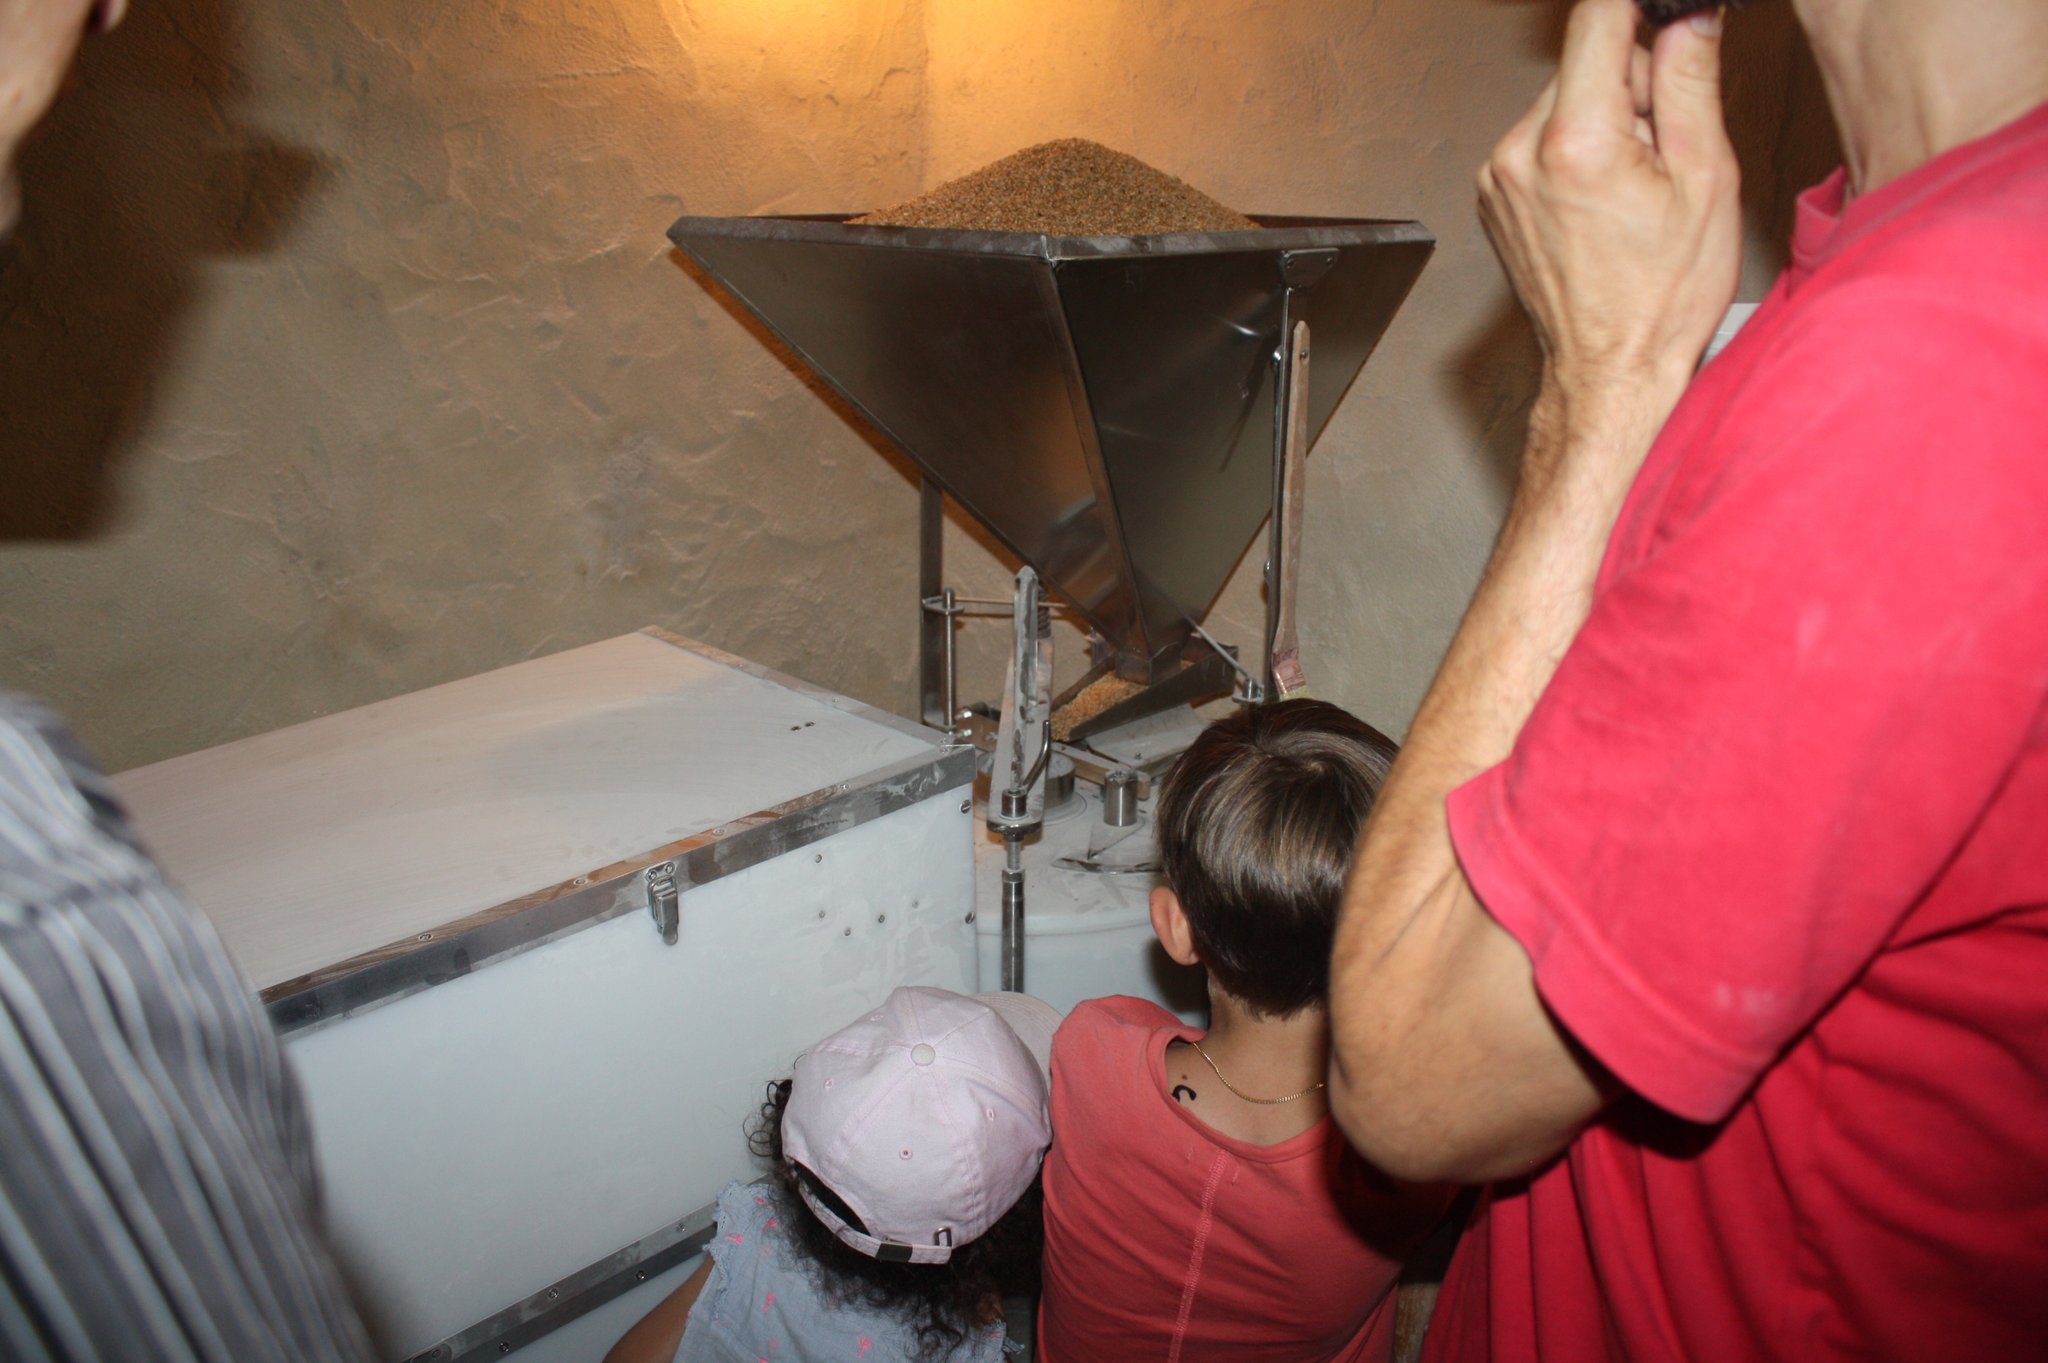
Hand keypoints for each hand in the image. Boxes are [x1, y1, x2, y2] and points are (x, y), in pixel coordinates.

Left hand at [1479, 0, 1739, 419]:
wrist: (1609, 371)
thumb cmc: (1660, 298)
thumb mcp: (1705, 178)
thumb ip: (1691, 80)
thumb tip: (1690, 15)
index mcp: (1575, 144)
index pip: (1597, 19)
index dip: (1638, 9)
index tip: (1665, 14)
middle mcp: (1520, 154)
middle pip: (1585, 62)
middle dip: (1632, 85)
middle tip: (1665, 148)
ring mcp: (1498, 177)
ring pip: (1565, 100)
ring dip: (1606, 119)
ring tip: (1633, 186)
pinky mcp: (1493, 194)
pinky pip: (1542, 139)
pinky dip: (1577, 150)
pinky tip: (1602, 200)